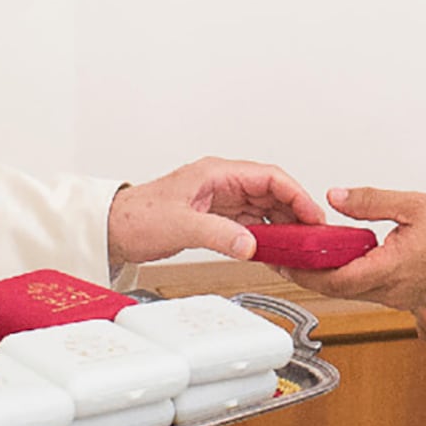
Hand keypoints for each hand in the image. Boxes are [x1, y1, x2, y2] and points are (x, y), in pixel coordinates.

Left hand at [107, 156, 324, 269]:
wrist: (114, 230)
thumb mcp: (179, 226)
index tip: (312, 215)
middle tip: (312, 237)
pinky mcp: (216, 218)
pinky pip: (251, 225)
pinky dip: (266, 238)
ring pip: (265, 210)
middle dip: (295, 213)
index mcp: (216, 173)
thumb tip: (250, 244)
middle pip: (273, 193)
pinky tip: (275, 252)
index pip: (269, 177)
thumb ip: (217, 235)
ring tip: (298, 248)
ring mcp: (221, 200)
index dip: (296, 194)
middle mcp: (222, 183)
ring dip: (282, 227)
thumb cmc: (137, 217)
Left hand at [274, 186, 425, 310]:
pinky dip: (353, 275)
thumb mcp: (415, 204)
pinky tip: (350, 255)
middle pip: (338, 289)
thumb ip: (371, 202)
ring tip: (312, 252)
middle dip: (308, 274)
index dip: (302, 272)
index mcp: (390, 270)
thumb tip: (336, 197)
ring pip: (355, 290)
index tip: (283, 260)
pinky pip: (373, 288)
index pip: (333, 280)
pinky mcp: (411, 295)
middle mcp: (393, 291)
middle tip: (286, 256)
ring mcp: (403, 297)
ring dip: (331, 275)